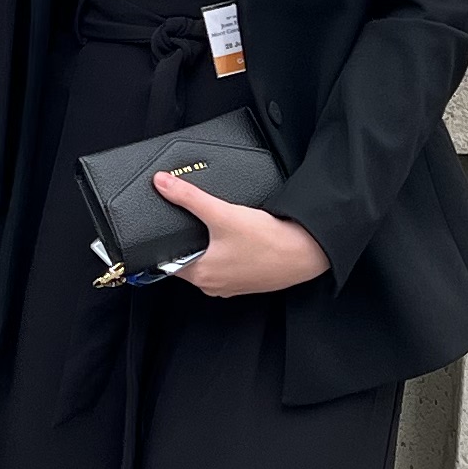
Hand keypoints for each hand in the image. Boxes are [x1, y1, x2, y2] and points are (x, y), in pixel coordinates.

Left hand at [152, 174, 329, 298]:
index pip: (167, 261)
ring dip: (208, 247)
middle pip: (187, 260)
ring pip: (208, 263)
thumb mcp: (222, 213)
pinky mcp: (247, 281)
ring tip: (217, 228)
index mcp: (200, 275)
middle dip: (188, 241)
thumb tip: (163, 183)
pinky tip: (236, 239)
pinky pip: (226, 266)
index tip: (165, 228)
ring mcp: (231, 285)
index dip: (165, 242)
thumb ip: (189, 197)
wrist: (305, 253)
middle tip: (194, 222)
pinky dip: (226, 253)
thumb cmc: (267, 241)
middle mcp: (213, 285)